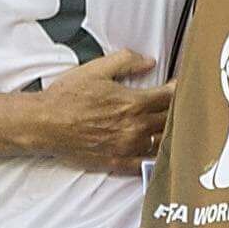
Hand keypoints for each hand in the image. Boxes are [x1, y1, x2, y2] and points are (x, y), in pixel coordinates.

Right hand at [35, 48, 170, 172]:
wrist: (46, 124)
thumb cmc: (67, 97)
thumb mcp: (97, 69)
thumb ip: (126, 61)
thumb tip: (148, 62)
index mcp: (134, 103)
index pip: (170, 97)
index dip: (179, 91)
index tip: (180, 87)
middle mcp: (136, 128)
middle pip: (171, 121)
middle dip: (178, 112)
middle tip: (182, 107)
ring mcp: (128, 148)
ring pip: (163, 144)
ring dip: (170, 135)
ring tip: (174, 129)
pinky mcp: (118, 163)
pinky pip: (146, 165)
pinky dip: (156, 159)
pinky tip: (160, 153)